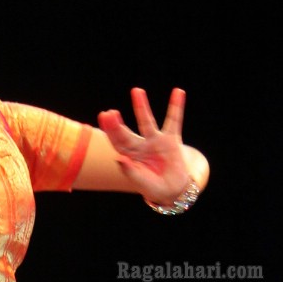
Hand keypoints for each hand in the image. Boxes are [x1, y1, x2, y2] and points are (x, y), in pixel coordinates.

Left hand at [97, 87, 192, 202]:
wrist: (173, 190)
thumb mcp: (142, 183)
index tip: (105, 118)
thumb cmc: (154, 188)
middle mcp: (140, 146)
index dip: (111, 131)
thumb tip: (119, 159)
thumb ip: (131, 172)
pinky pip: (174, 121)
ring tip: (136, 91)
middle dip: (117, 124)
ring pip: (146, 121)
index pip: (117, 142)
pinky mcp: (171, 140)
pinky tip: (178, 92)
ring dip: (141, 106)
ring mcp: (155, 141)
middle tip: (110, 113)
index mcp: (129, 156)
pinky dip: (176, 107)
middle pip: (126, 132)